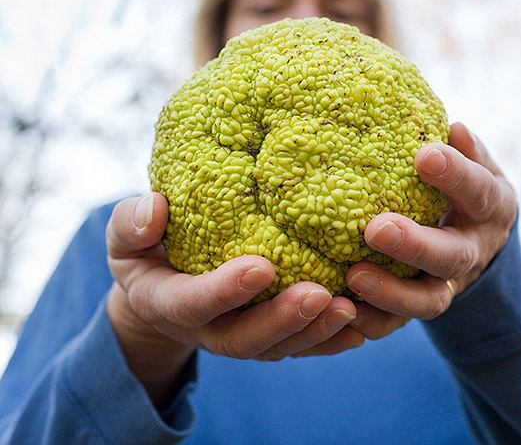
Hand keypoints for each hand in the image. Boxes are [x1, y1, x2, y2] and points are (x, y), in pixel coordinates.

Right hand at [105, 194, 361, 406]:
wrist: (162, 282)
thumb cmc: (146, 248)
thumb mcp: (126, 234)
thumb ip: (131, 223)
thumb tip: (155, 209)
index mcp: (167, 301)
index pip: (193, 303)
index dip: (225, 291)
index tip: (261, 267)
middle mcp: (205, 328)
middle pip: (242, 339)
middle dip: (282, 321)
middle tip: (320, 296)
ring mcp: (236, 334)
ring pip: (276, 347)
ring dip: (313, 333)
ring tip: (349, 310)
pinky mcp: (262, 334)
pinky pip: (295, 346)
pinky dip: (326, 341)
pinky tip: (358, 327)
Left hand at [345, 122, 516, 328]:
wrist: (476, 236)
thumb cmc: (463, 187)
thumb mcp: (474, 164)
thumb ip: (465, 150)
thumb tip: (454, 128)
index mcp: (490, 208)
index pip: (478, 191)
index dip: (456, 175)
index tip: (425, 156)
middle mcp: (473, 250)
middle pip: (451, 256)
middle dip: (415, 245)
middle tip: (376, 229)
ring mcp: (450, 284)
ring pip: (429, 301)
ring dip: (392, 293)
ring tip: (353, 276)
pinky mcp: (422, 304)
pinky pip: (400, 324)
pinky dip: (373, 322)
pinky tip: (343, 311)